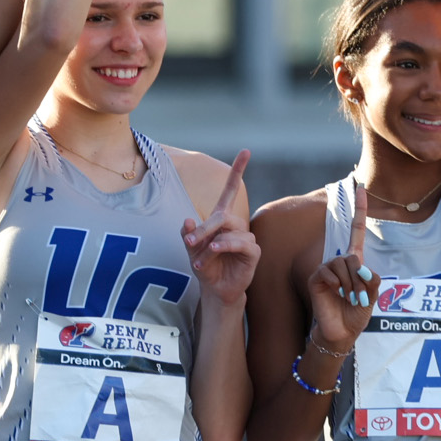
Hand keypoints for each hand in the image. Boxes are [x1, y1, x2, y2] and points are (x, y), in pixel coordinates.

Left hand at [182, 150, 259, 305]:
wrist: (216, 290)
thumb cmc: (206, 266)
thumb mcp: (191, 250)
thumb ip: (188, 236)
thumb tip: (187, 221)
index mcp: (222, 219)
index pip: (230, 190)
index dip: (238, 170)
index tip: (246, 151)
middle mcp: (236, 226)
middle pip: (222, 216)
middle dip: (204, 229)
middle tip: (189, 242)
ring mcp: (246, 239)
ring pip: (230, 231)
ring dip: (211, 245)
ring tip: (199, 259)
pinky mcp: (253, 253)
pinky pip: (242, 244)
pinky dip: (225, 247)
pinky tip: (214, 253)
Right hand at [304, 182, 381, 354]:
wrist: (342, 332)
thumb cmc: (356, 312)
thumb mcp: (372, 294)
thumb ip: (371, 277)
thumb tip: (359, 267)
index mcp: (354, 261)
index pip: (356, 230)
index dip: (359, 208)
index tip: (360, 186)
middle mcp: (339, 261)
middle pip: (353, 256)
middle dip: (359, 279)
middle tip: (359, 297)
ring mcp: (326, 268)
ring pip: (343, 265)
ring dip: (350, 285)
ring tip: (349, 299)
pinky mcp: (316, 278)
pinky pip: (329, 273)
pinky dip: (338, 285)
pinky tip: (337, 295)